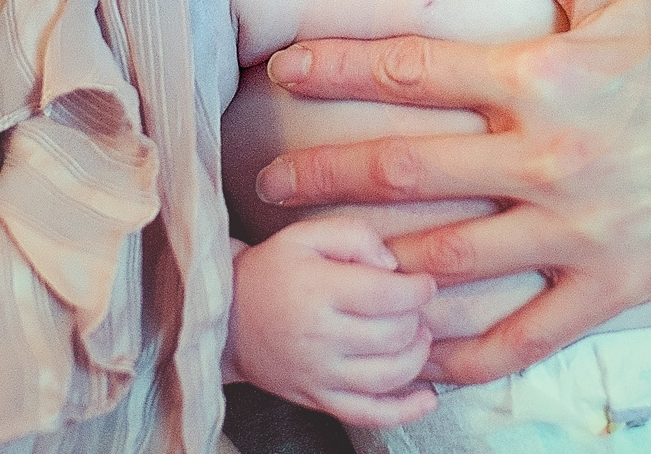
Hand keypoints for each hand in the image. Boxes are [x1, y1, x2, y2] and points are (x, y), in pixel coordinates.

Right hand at [227, 218, 438, 428]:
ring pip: (390, 376)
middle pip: (394, 335)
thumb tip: (392, 266)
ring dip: (417, 356)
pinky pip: (369, 416)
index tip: (423, 283)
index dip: (418, 290)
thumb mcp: (304, 235)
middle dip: (415, 318)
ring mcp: (319, 374)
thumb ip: (353, 235)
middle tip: (411, 306)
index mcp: (317, 291)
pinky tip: (425, 398)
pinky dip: (405, 411)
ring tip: (415, 336)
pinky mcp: (318, 399)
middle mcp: (320, 337)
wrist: (226, 317)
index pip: (388, 295)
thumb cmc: (269, 272)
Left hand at [250, 0, 650, 386]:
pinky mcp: (618, 284)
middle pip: (406, 170)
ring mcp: (583, 226)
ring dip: (375, 265)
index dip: (332, 66)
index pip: (410, 68)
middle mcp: (553, 152)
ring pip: (450, 258)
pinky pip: (529, 336)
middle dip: (322, 177)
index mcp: (544, 71)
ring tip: (320, 267)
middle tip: (262, 187)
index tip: (277, 70)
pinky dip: (469, 355)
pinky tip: (419, 360)